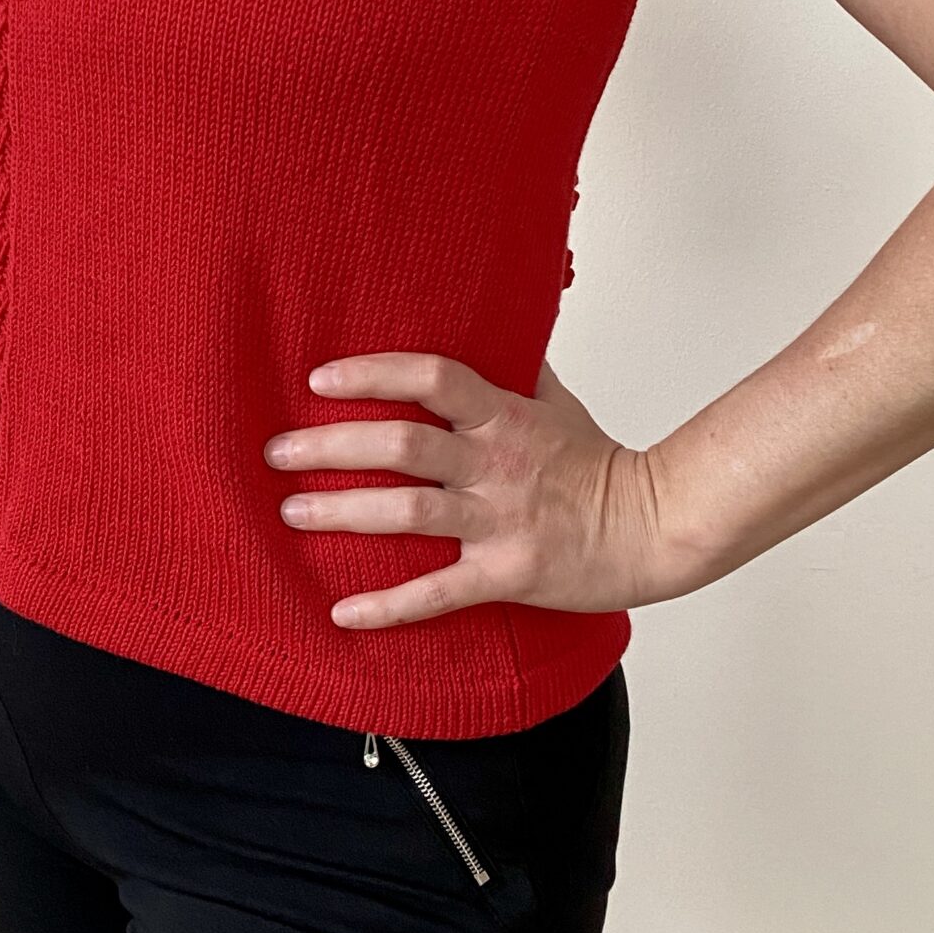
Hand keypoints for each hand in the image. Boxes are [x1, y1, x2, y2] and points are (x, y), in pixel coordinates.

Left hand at [262, 350, 685, 627]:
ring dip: (341, 511)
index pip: (432, 377)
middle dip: (329, 447)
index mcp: (504, 417)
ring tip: (291, 510)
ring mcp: (499, 521)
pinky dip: (387, 606)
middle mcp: (495, 465)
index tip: (319, 380)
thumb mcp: (555, 402)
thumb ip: (511, 367)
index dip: (373, 373)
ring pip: (406, 512)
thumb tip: (487, 320)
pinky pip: (436, 592)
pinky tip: (341, 612)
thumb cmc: (599, 464)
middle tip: (278, 451)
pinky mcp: (504, 574)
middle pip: (401, 445)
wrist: (656, 527)